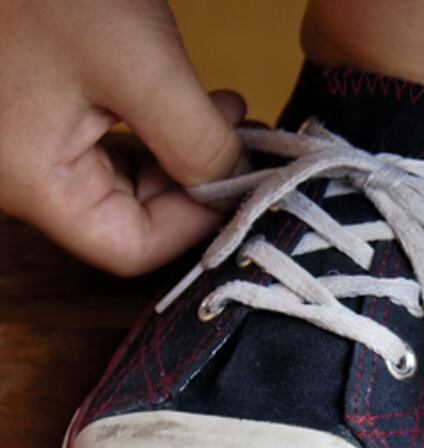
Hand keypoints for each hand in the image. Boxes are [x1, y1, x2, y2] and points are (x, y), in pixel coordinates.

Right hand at [0, 0, 243, 275]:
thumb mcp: (140, 67)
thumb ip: (194, 139)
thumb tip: (235, 183)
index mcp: (34, 182)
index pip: (129, 248)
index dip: (196, 223)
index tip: (243, 180)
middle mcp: (22, 175)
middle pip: (128, 217)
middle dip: (195, 181)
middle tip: (244, 137)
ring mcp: (26, 142)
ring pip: (122, 178)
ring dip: (181, 150)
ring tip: (225, 109)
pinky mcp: (35, 109)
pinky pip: (102, 141)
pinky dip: (153, 126)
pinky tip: (190, 95)